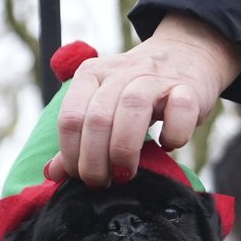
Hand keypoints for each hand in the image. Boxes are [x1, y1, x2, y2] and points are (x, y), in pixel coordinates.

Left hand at [47, 13, 240, 187]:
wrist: (186, 57)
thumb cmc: (139, 94)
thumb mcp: (105, 108)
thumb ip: (80, 139)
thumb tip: (52, 173)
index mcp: (91, 75)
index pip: (70, 119)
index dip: (72, 156)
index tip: (83, 178)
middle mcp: (120, 71)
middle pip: (97, 118)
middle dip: (96, 161)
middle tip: (104, 183)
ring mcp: (155, 77)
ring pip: (132, 108)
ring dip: (125, 149)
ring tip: (126, 174)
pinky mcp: (188, 88)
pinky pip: (179, 109)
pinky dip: (173, 134)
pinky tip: (167, 145)